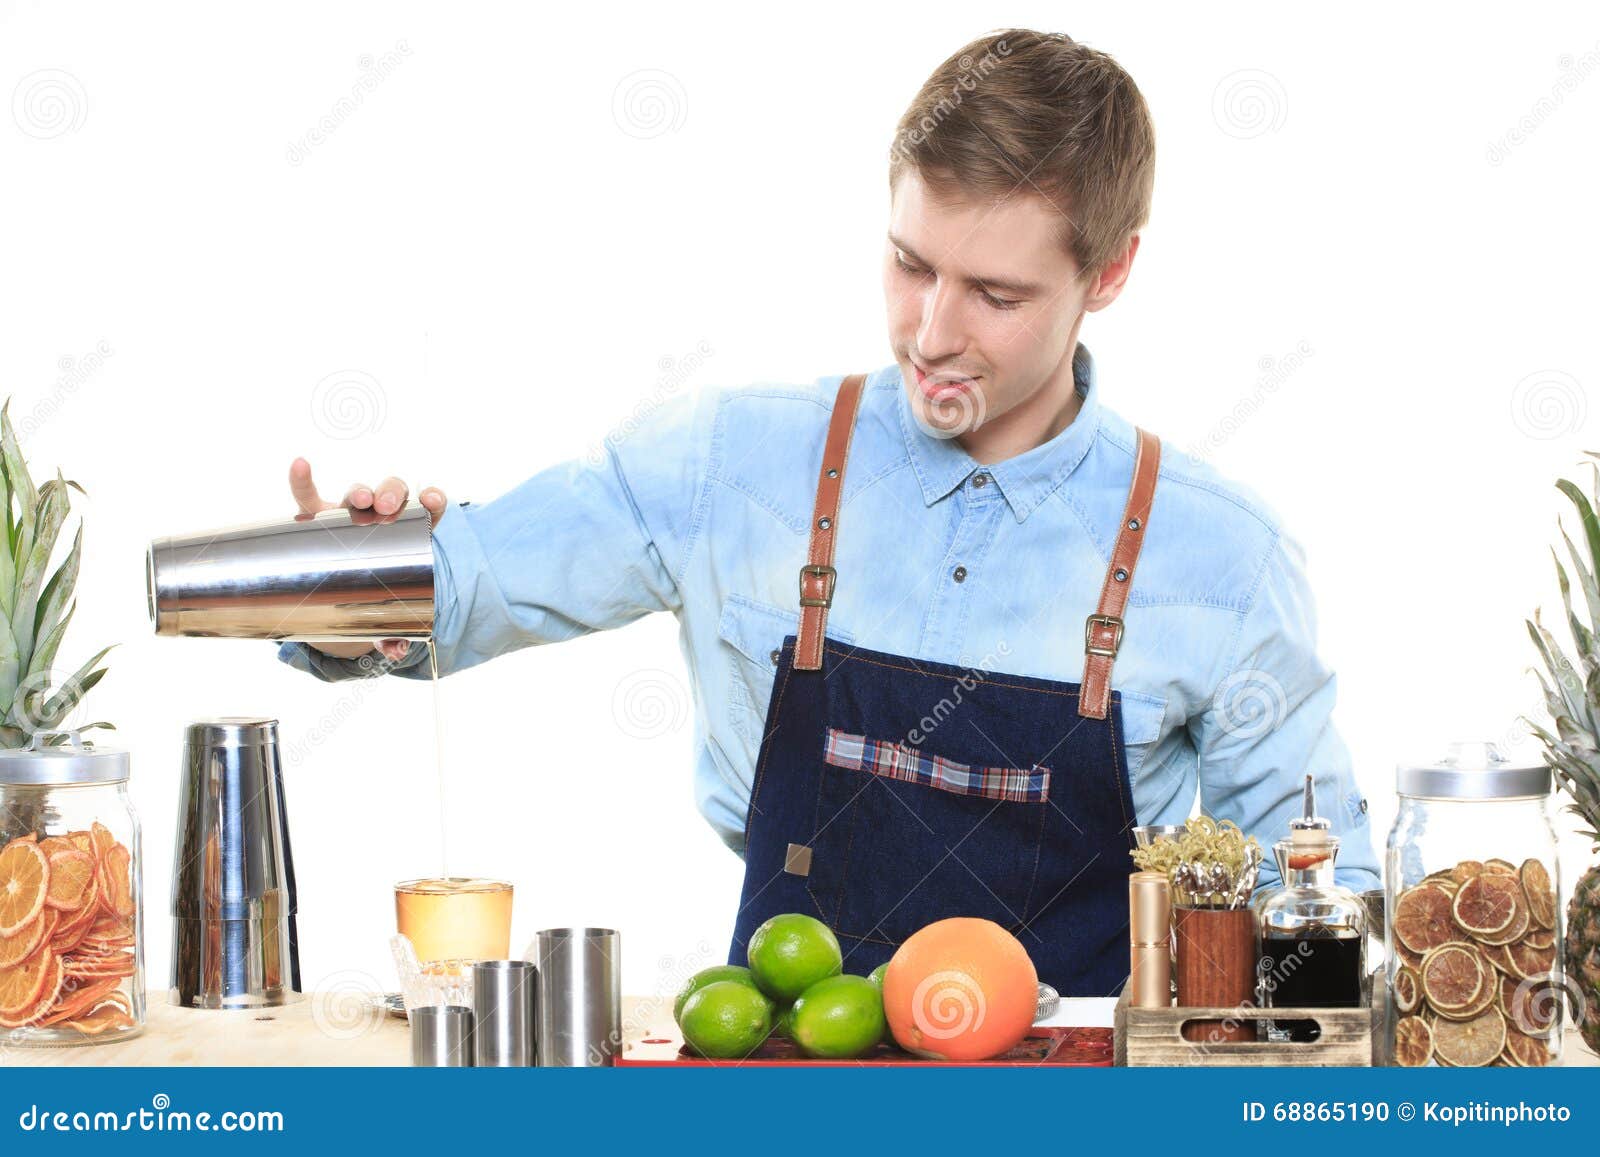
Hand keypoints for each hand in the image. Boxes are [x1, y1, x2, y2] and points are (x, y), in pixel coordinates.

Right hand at [289, 458, 447, 661]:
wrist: (340, 586)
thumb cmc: (372, 593)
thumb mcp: (383, 615)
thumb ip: (391, 633)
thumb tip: (395, 651)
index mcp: (408, 533)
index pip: (427, 509)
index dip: (432, 500)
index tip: (433, 501)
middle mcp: (380, 517)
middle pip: (391, 494)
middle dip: (392, 494)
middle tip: (388, 507)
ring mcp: (348, 515)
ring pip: (357, 494)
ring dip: (361, 491)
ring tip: (361, 499)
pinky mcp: (316, 518)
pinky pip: (307, 496)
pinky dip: (302, 480)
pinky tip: (301, 465)